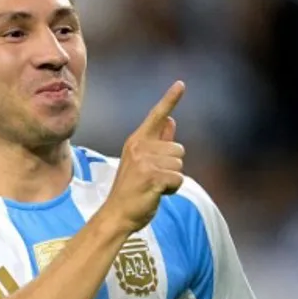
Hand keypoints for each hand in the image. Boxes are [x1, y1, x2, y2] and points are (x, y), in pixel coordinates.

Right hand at [101, 81, 185, 233]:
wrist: (116, 215)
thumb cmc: (131, 190)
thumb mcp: (142, 162)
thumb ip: (158, 141)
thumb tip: (171, 120)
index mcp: (136, 141)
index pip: (156, 116)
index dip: (170, 99)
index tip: (181, 83)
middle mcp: (139, 147)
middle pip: (179, 149)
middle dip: (173, 166)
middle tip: (153, 179)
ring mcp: (145, 162)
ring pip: (180, 165)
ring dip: (172, 179)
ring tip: (153, 186)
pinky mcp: (152, 177)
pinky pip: (178, 179)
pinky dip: (172, 190)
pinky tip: (157, 194)